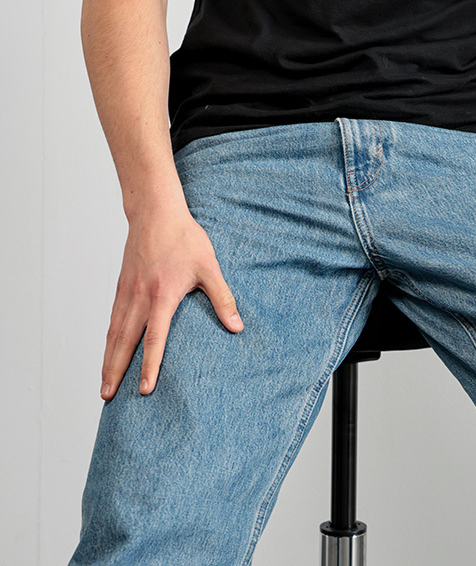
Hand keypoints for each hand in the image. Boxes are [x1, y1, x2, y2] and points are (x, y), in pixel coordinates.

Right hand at [100, 206, 242, 398]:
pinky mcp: (121, 285)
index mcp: (162, 296)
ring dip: (108, 359)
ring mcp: (127, 292)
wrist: (156, 212)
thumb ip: (222, 298)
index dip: (149, 366)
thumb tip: (237, 326)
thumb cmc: (185, 238)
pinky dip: (108, 339)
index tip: (145, 390)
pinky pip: (112, 318)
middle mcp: (139, 298)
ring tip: (104, 384)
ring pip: (114, 332)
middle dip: (116, 372)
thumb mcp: (209, 267)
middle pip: (125, 342)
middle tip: (108, 397)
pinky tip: (109, 350)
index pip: (154, 339)